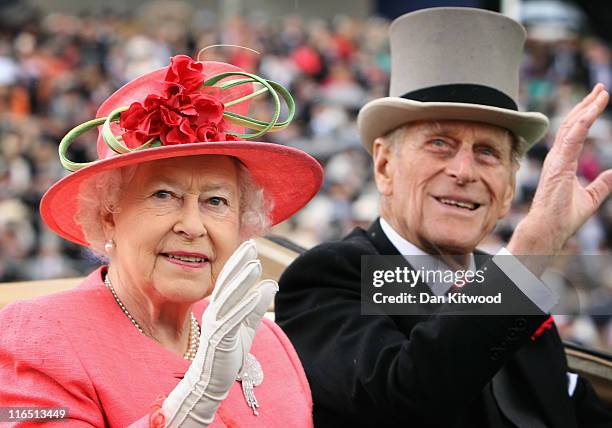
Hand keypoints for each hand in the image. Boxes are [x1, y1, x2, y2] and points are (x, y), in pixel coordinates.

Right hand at [162, 240, 276, 426]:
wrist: (211, 382)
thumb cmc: (227, 354)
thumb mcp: (246, 327)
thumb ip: (256, 306)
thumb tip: (271, 284)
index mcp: (219, 308)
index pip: (228, 280)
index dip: (238, 262)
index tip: (249, 245)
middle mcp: (215, 313)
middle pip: (227, 284)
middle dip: (239, 264)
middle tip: (251, 245)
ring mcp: (216, 326)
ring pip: (229, 299)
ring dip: (242, 281)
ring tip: (255, 264)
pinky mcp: (220, 340)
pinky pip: (233, 320)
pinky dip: (245, 306)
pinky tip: (256, 294)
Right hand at [509, 84, 611, 258]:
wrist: (548, 231)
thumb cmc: (562, 218)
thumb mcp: (591, 198)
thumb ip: (602, 184)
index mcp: (562, 162)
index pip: (575, 132)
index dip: (586, 114)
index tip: (599, 99)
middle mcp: (557, 157)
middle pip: (572, 124)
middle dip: (587, 105)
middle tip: (601, 89)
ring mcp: (556, 160)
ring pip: (572, 126)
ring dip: (587, 108)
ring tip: (602, 93)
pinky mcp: (559, 164)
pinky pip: (573, 137)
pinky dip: (584, 121)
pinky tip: (594, 109)